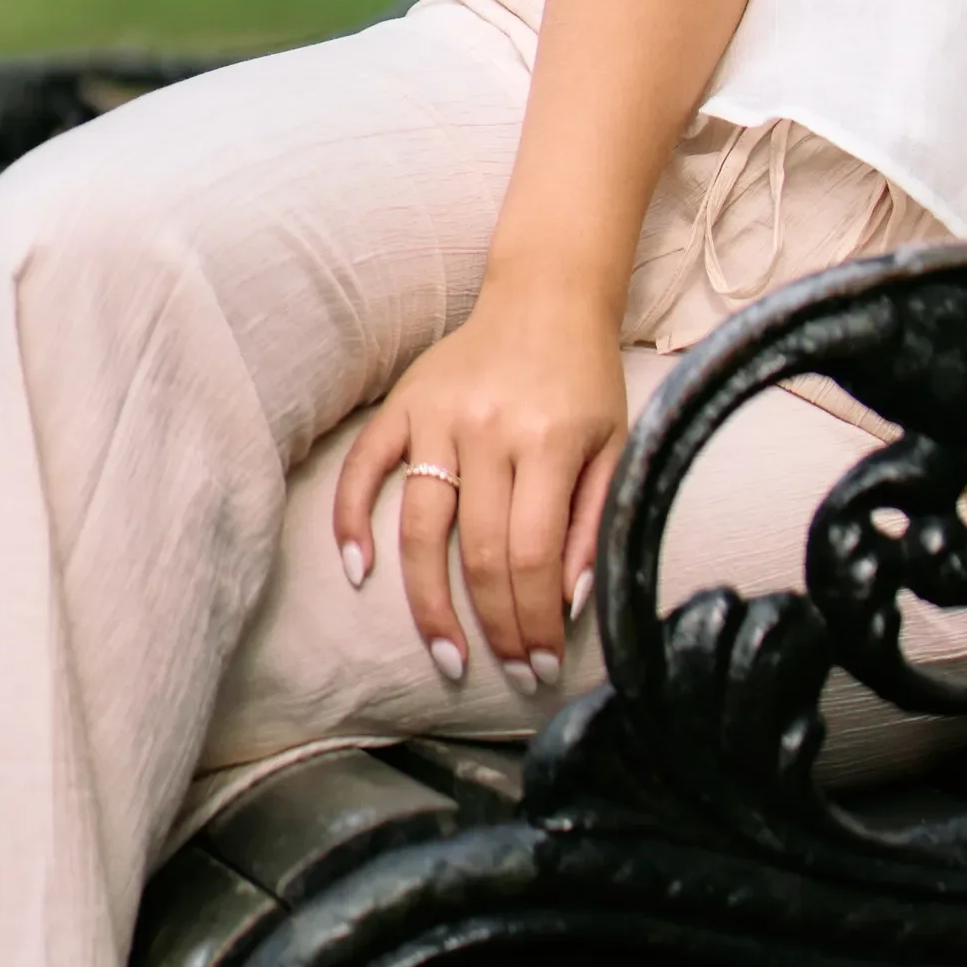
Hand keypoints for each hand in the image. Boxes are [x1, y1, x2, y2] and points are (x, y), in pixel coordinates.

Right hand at [330, 258, 626, 686]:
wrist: (548, 293)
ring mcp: (440, 415)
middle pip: (481, 553)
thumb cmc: (586, 376)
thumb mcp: (614, 443)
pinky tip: (357, 571)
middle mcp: (491, 429)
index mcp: (551, 440)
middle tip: (503, 674)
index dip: (534, 622)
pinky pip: (365, 467)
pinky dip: (352, 520)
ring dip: (428, 601)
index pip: (534, 556)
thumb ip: (594, 522)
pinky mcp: (404, 402)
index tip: (541, 665)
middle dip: (493, 628)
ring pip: (422, 527)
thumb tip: (568, 603)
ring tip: (445, 652)